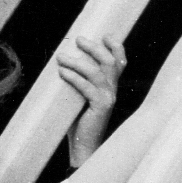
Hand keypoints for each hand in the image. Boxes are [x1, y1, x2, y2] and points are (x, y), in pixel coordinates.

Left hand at [57, 31, 125, 162]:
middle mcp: (113, 90)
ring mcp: (108, 98)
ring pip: (96, 72)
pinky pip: (86, 87)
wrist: (84, 147)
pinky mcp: (99, 107)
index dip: (116, 46)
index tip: (104, 35)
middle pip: (109, 61)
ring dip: (78, 62)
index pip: (120, 62)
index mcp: (111, 86)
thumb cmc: (78, 122)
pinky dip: (74, 77)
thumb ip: (79, 82)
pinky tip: (62, 73)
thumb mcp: (80, 98)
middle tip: (78, 40)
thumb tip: (63, 61)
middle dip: (94, 47)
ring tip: (61, 57)